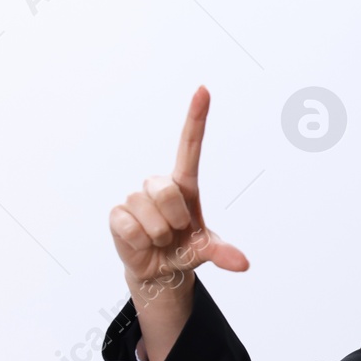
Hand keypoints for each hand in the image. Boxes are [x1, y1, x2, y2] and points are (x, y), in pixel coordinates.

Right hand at [109, 86, 248, 287]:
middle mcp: (159, 186)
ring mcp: (136, 198)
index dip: (195, 118)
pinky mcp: (117, 214)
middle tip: (174, 232)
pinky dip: (139, 241)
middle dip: (174, 218)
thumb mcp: (206, 250)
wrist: (159, 270)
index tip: (203, 90)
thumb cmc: (184, 249)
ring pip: (148, 211)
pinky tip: (140, 243)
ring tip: (158, 239)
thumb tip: (243, 264)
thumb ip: (223, 253)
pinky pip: (129, 226)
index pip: (190, 146)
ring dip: (158, 233)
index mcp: (185, 186)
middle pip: (166, 189)